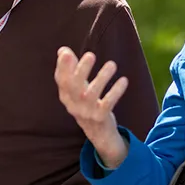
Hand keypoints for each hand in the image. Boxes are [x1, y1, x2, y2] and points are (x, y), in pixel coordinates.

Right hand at [55, 47, 129, 168]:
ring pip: (92, 94)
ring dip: (102, 78)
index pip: (61, 80)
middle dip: (81, 70)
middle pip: (74, 87)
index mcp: (66, 96)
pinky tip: (124, 80)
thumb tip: (62, 50)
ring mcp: (87, 112)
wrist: (97, 133)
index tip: (65, 52)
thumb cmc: (86, 105)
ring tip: (112, 64)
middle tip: (90, 55)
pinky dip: (116, 92)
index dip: (62, 67)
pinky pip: (108, 103)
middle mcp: (74, 105)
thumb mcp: (76, 90)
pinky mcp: (100, 117)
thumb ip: (70, 70)